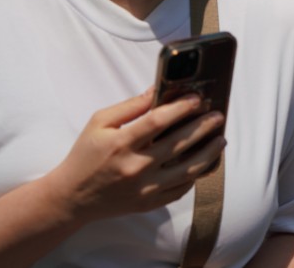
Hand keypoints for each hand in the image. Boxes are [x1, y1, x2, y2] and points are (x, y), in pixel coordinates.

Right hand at [42, 89, 225, 223]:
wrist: (72, 197)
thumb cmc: (85, 155)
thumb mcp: (99, 123)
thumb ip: (130, 106)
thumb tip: (157, 89)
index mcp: (121, 143)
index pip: (158, 122)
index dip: (181, 108)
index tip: (197, 98)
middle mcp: (135, 167)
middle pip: (178, 144)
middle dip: (202, 127)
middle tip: (218, 116)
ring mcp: (144, 188)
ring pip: (187, 170)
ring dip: (208, 153)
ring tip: (221, 139)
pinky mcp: (149, 203)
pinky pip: (180, 190)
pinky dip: (195, 176)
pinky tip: (204, 162)